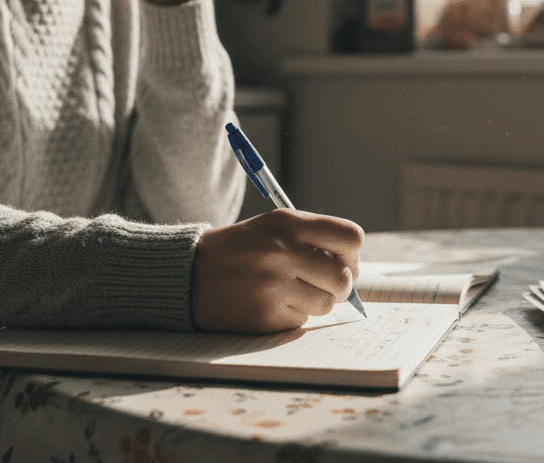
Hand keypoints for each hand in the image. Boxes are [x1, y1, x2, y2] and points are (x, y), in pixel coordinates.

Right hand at [191, 209, 364, 333]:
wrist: (190, 274)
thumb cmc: (242, 249)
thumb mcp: (274, 226)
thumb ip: (314, 238)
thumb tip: (353, 269)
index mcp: (288, 224)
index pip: (350, 237)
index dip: (352, 253)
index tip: (341, 259)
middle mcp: (283, 252)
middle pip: (344, 277)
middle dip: (339, 284)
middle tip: (324, 283)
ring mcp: (273, 287)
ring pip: (326, 303)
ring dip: (316, 301)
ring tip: (291, 291)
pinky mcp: (266, 317)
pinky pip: (302, 320)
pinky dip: (293, 314)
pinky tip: (271, 302)